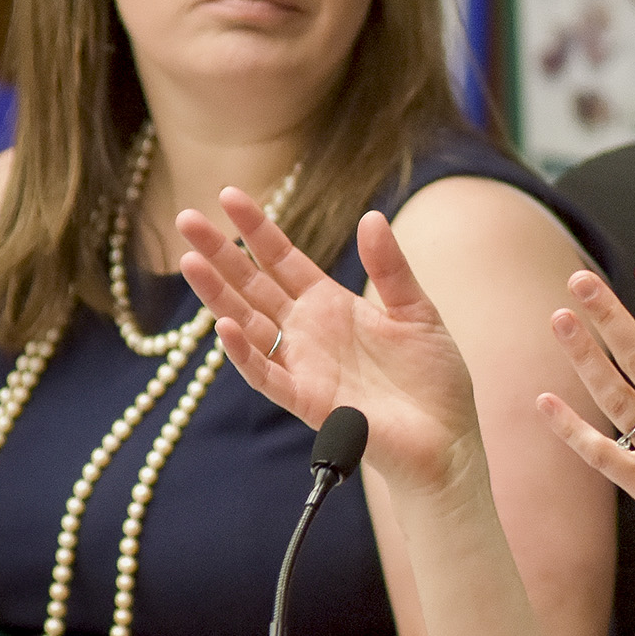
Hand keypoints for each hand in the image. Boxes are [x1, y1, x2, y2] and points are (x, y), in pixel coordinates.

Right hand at [176, 193, 483, 497]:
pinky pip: (267, 375)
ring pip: (247, 325)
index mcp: (330, 305)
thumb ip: (390, 268)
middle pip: (252, 285)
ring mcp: (303, 366)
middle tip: (187, 218)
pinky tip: (225, 326)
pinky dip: (245, 353)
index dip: (256, 229)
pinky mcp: (308, 402)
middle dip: (219, 254)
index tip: (229, 195)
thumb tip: (371, 217)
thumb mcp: (416, 311)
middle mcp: (307, 332)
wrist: (447, 439)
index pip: (282, 259)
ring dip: (218, 297)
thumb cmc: (433, 379)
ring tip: (191, 262)